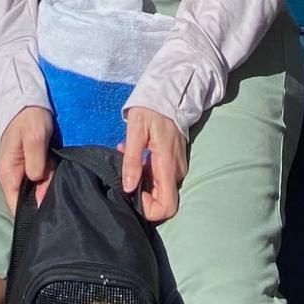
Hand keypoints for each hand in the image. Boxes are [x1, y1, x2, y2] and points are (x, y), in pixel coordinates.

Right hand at [0, 106, 55, 213]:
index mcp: (9, 174)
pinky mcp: (32, 166)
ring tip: (68, 199)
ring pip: (36, 192)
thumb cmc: (30, 119)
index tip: (50, 216)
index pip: (16, 206)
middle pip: (27, 202)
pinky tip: (64, 185)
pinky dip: (50, 184)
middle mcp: (13, 177)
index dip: (32, 213)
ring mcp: (22, 172)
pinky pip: (41, 181)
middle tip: (65, 206)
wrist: (29, 103)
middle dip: (43, 205)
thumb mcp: (36, 137)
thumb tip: (38, 182)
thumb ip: (37, 161)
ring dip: (49, 194)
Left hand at [120, 107, 187, 221]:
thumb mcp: (136, 131)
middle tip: (126, 171)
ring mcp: (178, 166)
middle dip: (140, 193)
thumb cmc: (152, 110)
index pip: (166, 206)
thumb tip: (128, 188)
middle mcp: (176, 170)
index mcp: (167, 165)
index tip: (132, 192)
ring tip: (129, 157)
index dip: (148, 209)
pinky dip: (147, 173)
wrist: (171, 93)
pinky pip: (161, 178)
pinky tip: (138, 155)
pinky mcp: (175, 161)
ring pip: (160, 189)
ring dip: (142, 181)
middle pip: (162, 201)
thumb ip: (132, 160)